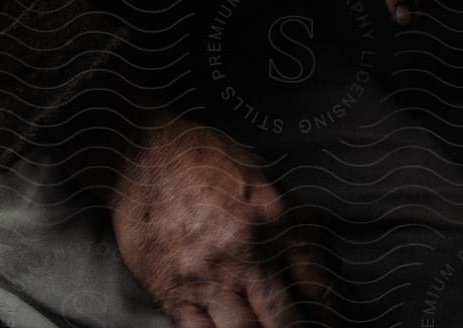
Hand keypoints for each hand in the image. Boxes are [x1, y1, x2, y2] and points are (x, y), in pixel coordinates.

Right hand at [109, 115, 330, 325]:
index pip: (316, 289)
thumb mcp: (260, 173)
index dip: (324, 313)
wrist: (139, 152)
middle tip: (290, 327)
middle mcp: (243, 252)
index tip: (323, 320)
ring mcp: (207, 276)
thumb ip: (292, 222)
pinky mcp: (174, 292)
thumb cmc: (201, 159)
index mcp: (272, 220)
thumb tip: (315, 271)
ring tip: (260, 327)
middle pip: (286, 322)